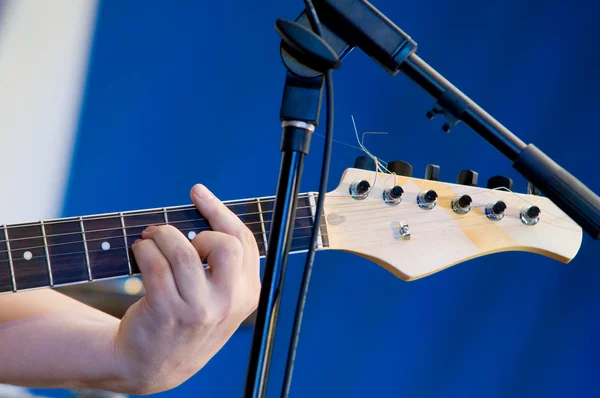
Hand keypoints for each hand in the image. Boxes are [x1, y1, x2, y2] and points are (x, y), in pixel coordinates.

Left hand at [113, 184, 260, 393]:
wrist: (154, 364)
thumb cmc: (186, 319)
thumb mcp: (219, 299)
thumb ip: (225, 266)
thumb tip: (206, 211)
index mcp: (248, 294)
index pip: (244, 242)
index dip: (220, 212)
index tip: (199, 193)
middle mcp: (228, 302)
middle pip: (225, 244)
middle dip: (198, 229)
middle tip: (179, 238)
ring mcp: (198, 309)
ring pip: (183, 251)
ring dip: (161, 235)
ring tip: (149, 238)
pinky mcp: (166, 311)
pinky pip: (155, 264)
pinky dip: (144, 249)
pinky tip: (140, 251)